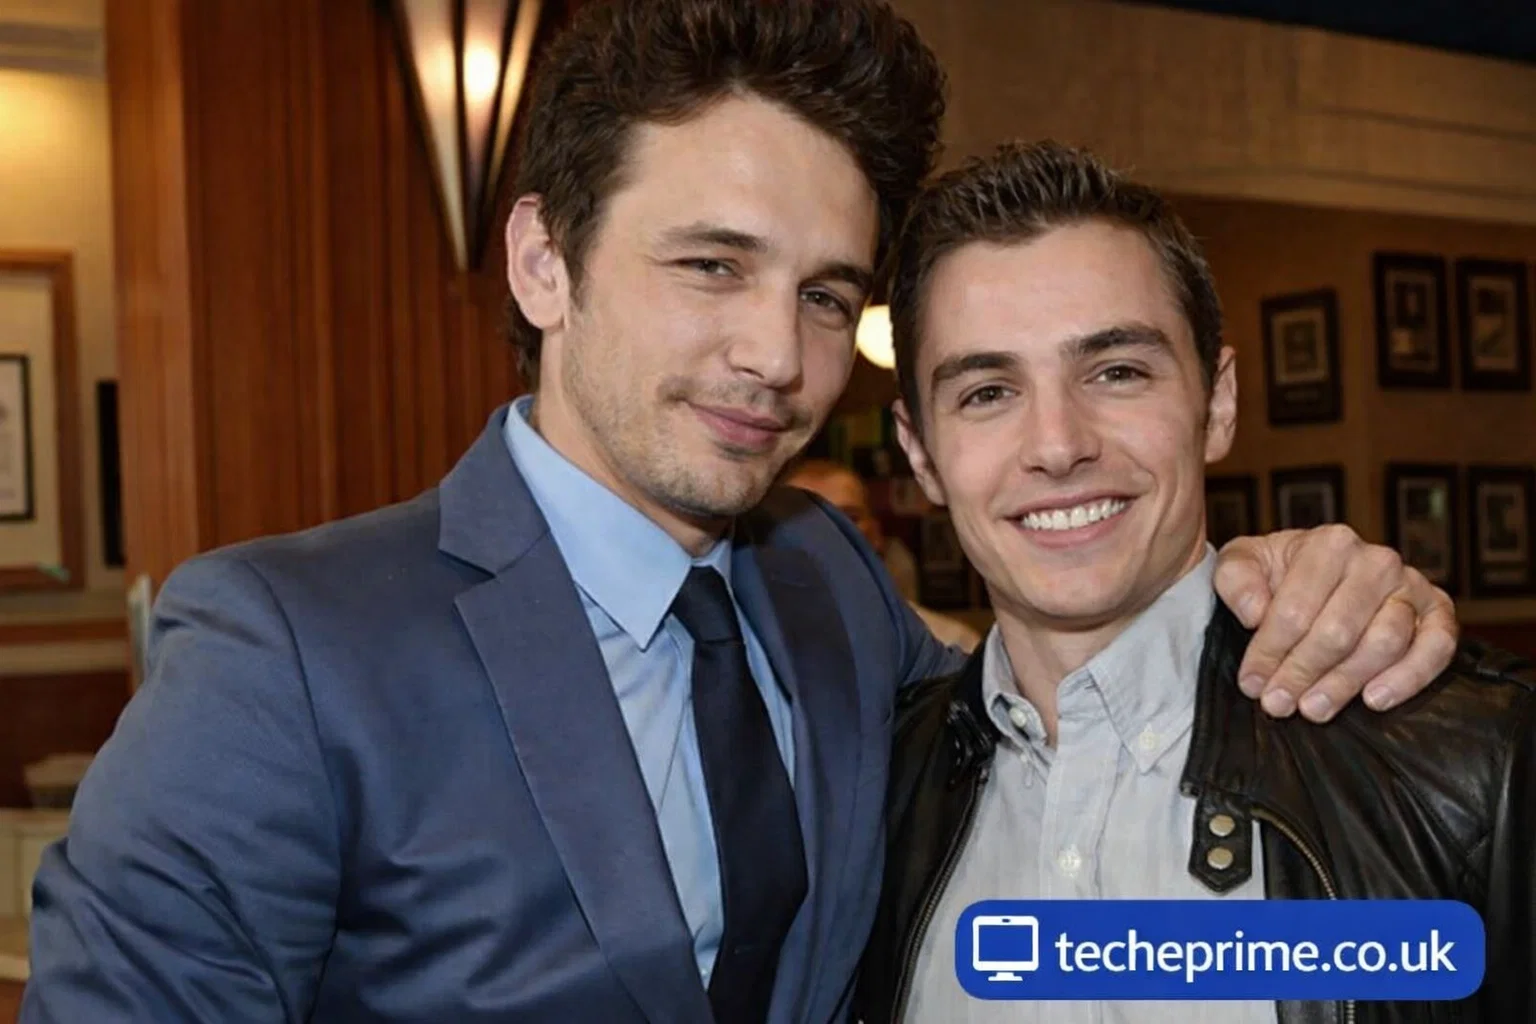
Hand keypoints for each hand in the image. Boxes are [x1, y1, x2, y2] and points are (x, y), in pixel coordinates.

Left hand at [1213, 525, 1457, 721]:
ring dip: (1345, 683)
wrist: (1313, 573)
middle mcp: (1377, 561)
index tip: (1251, 682)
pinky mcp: (1438, 612)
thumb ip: (1236, 580)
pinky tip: (1374, 700)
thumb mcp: (1242, 563)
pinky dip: (1410, 676)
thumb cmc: (1276, 572)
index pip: (1296, 608)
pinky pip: (1437, 646)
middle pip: (1339, 631)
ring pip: (1384, 643)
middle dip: (1302, 673)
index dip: (1269, 651)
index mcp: (1329, 544)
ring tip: (1313, 708)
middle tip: (1277, 704)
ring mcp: (1411, 586)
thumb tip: (1254, 613)